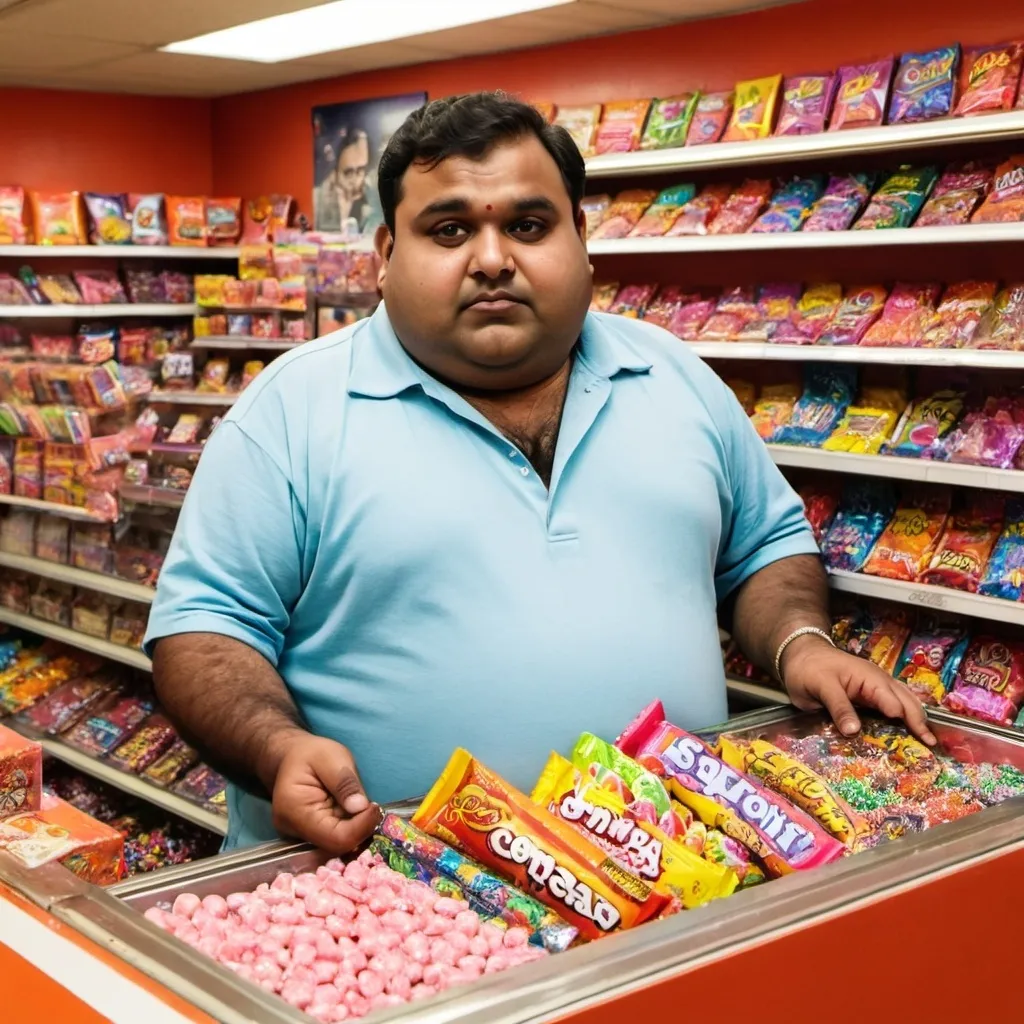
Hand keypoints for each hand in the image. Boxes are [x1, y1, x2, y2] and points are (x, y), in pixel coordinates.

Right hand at [269, 732, 381, 852]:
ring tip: (361, 806)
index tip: (374, 807)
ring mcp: (300, 836)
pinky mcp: (310, 836)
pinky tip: (353, 811)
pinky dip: (350, 828)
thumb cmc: (310, 753)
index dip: (361, 827)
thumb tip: (361, 808)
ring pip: (338, 845)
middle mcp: (293, 831)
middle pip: (337, 845)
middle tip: (373, 807)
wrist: (291, 757)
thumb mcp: (331, 757)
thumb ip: (344, 782)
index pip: (334, 837)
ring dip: (357, 829)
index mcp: (294, 810)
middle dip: (361, 828)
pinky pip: (334, 839)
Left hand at [781, 635, 936, 745]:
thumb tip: (854, 731)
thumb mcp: (821, 686)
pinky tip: (908, 732)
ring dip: (916, 719)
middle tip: (932, 746)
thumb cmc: (810, 668)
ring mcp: (876, 688)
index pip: (894, 702)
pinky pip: (893, 705)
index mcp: (870, 679)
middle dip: (920, 722)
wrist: (800, 654)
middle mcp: (879, 682)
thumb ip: (839, 707)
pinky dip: (904, 717)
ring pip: (905, 702)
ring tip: (928, 742)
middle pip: (907, 702)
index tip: (920, 741)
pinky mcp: (870, 694)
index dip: (907, 721)